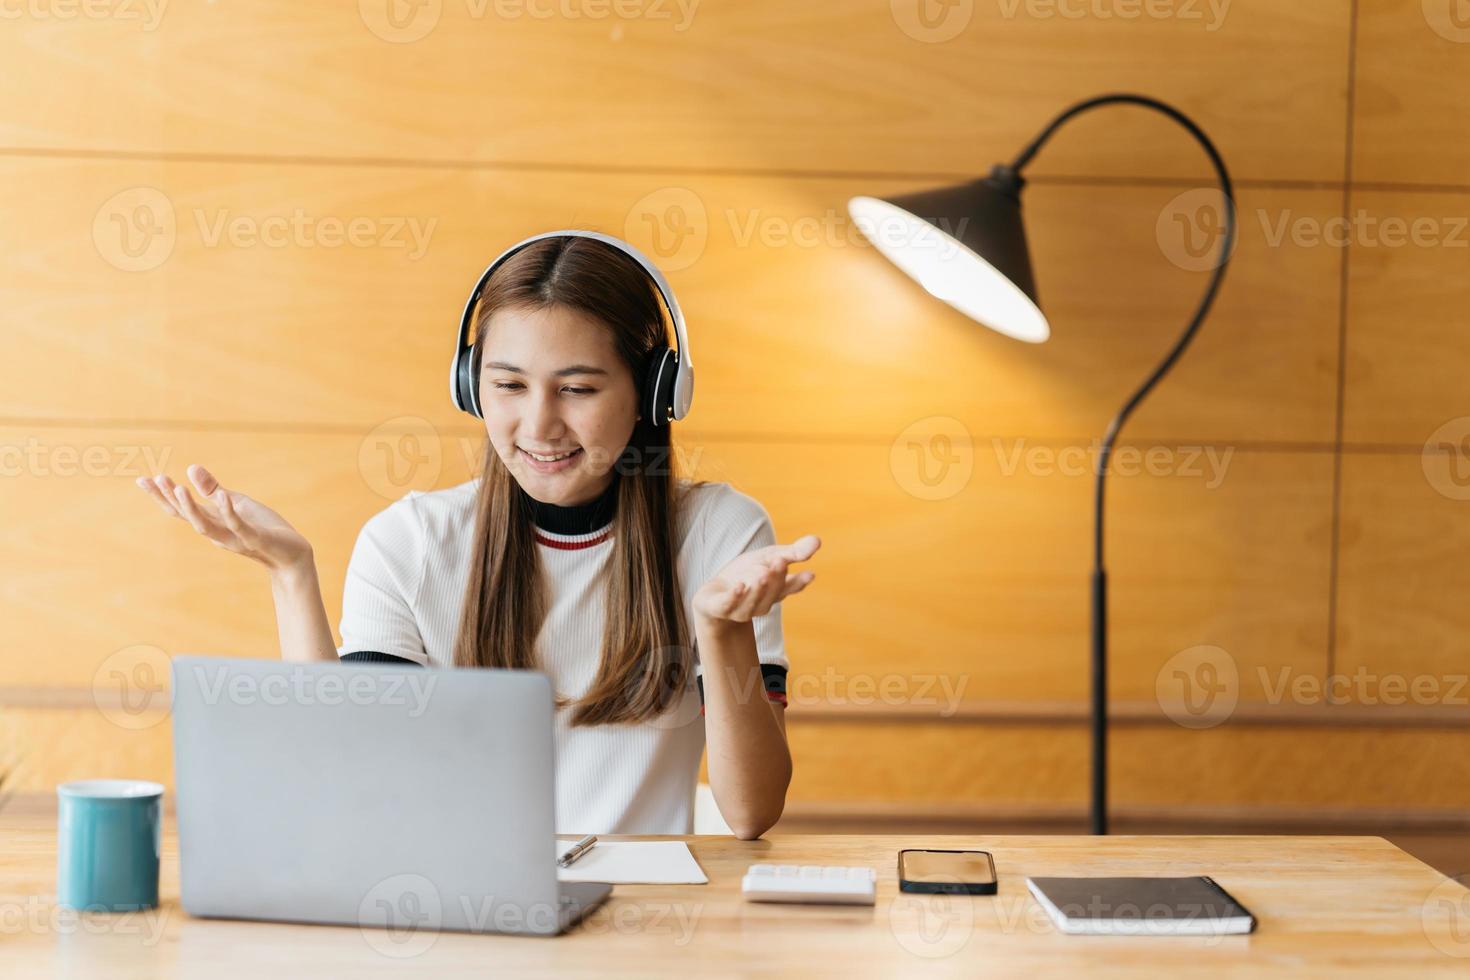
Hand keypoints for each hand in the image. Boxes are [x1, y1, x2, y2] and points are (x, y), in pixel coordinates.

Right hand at [134, 463, 312, 574]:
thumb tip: (191, 467)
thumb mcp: (237, 503)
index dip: (162, 496)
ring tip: (178, 487)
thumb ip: (214, 489)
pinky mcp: (255, 539)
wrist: (291, 554)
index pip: (181, 509)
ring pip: (206, 525)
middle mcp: (218, 532)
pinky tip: (223, 496)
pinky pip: (239, 526)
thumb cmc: (263, 527)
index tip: (142, 480)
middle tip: (156, 479)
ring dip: (191, 508)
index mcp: (213, 522)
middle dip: (170, 499)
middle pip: (187, 517)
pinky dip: (229, 512)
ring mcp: (235, 538)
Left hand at [693, 534, 819, 624]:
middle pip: (772, 592)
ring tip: (764, 573)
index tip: (809, 573)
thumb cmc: (746, 574)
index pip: (790, 587)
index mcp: (775, 591)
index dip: (799, 582)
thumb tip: (818, 540)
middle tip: (780, 561)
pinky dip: (735, 597)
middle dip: (776, 577)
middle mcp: (762, 603)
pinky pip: (729, 605)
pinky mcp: (720, 608)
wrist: (714, 595)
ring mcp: (742, 609)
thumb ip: (793, 552)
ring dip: (759, 588)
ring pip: (753, 601)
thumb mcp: (769, 557)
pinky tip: (739, 586)